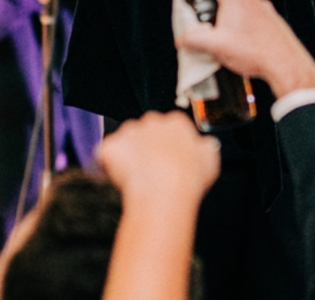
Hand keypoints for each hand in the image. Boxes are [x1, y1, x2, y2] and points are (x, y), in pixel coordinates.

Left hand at [97, 111, 218, 206]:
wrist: (165, 192)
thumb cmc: (188, 180)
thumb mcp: (210, 162)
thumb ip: (205, 149)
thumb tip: (203, 146)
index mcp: (176, 123)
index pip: (168, 129)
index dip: (166, 148)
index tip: (166, 161)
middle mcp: (152, 121)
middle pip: (144, 133)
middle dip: (145, 149)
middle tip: (150, 172)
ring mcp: (129, 132)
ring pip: (124, 142)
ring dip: (126, 157)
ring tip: (135, 179)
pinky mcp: (111, 145)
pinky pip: (104, 156)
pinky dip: (106, 167)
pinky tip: (116, 180)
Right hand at [173, 0, 314, 98]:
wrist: (287, 65)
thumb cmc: (257, 52)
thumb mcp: (217, 46)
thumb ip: (195, 39)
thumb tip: (183, 38)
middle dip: (217, 4)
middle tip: (212, 22)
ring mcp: (263, 10)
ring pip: (240, 9)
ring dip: (232, 20)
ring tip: (229, 42)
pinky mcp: (271, 22)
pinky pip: (252, 20)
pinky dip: (245, 30)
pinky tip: (244, 46)